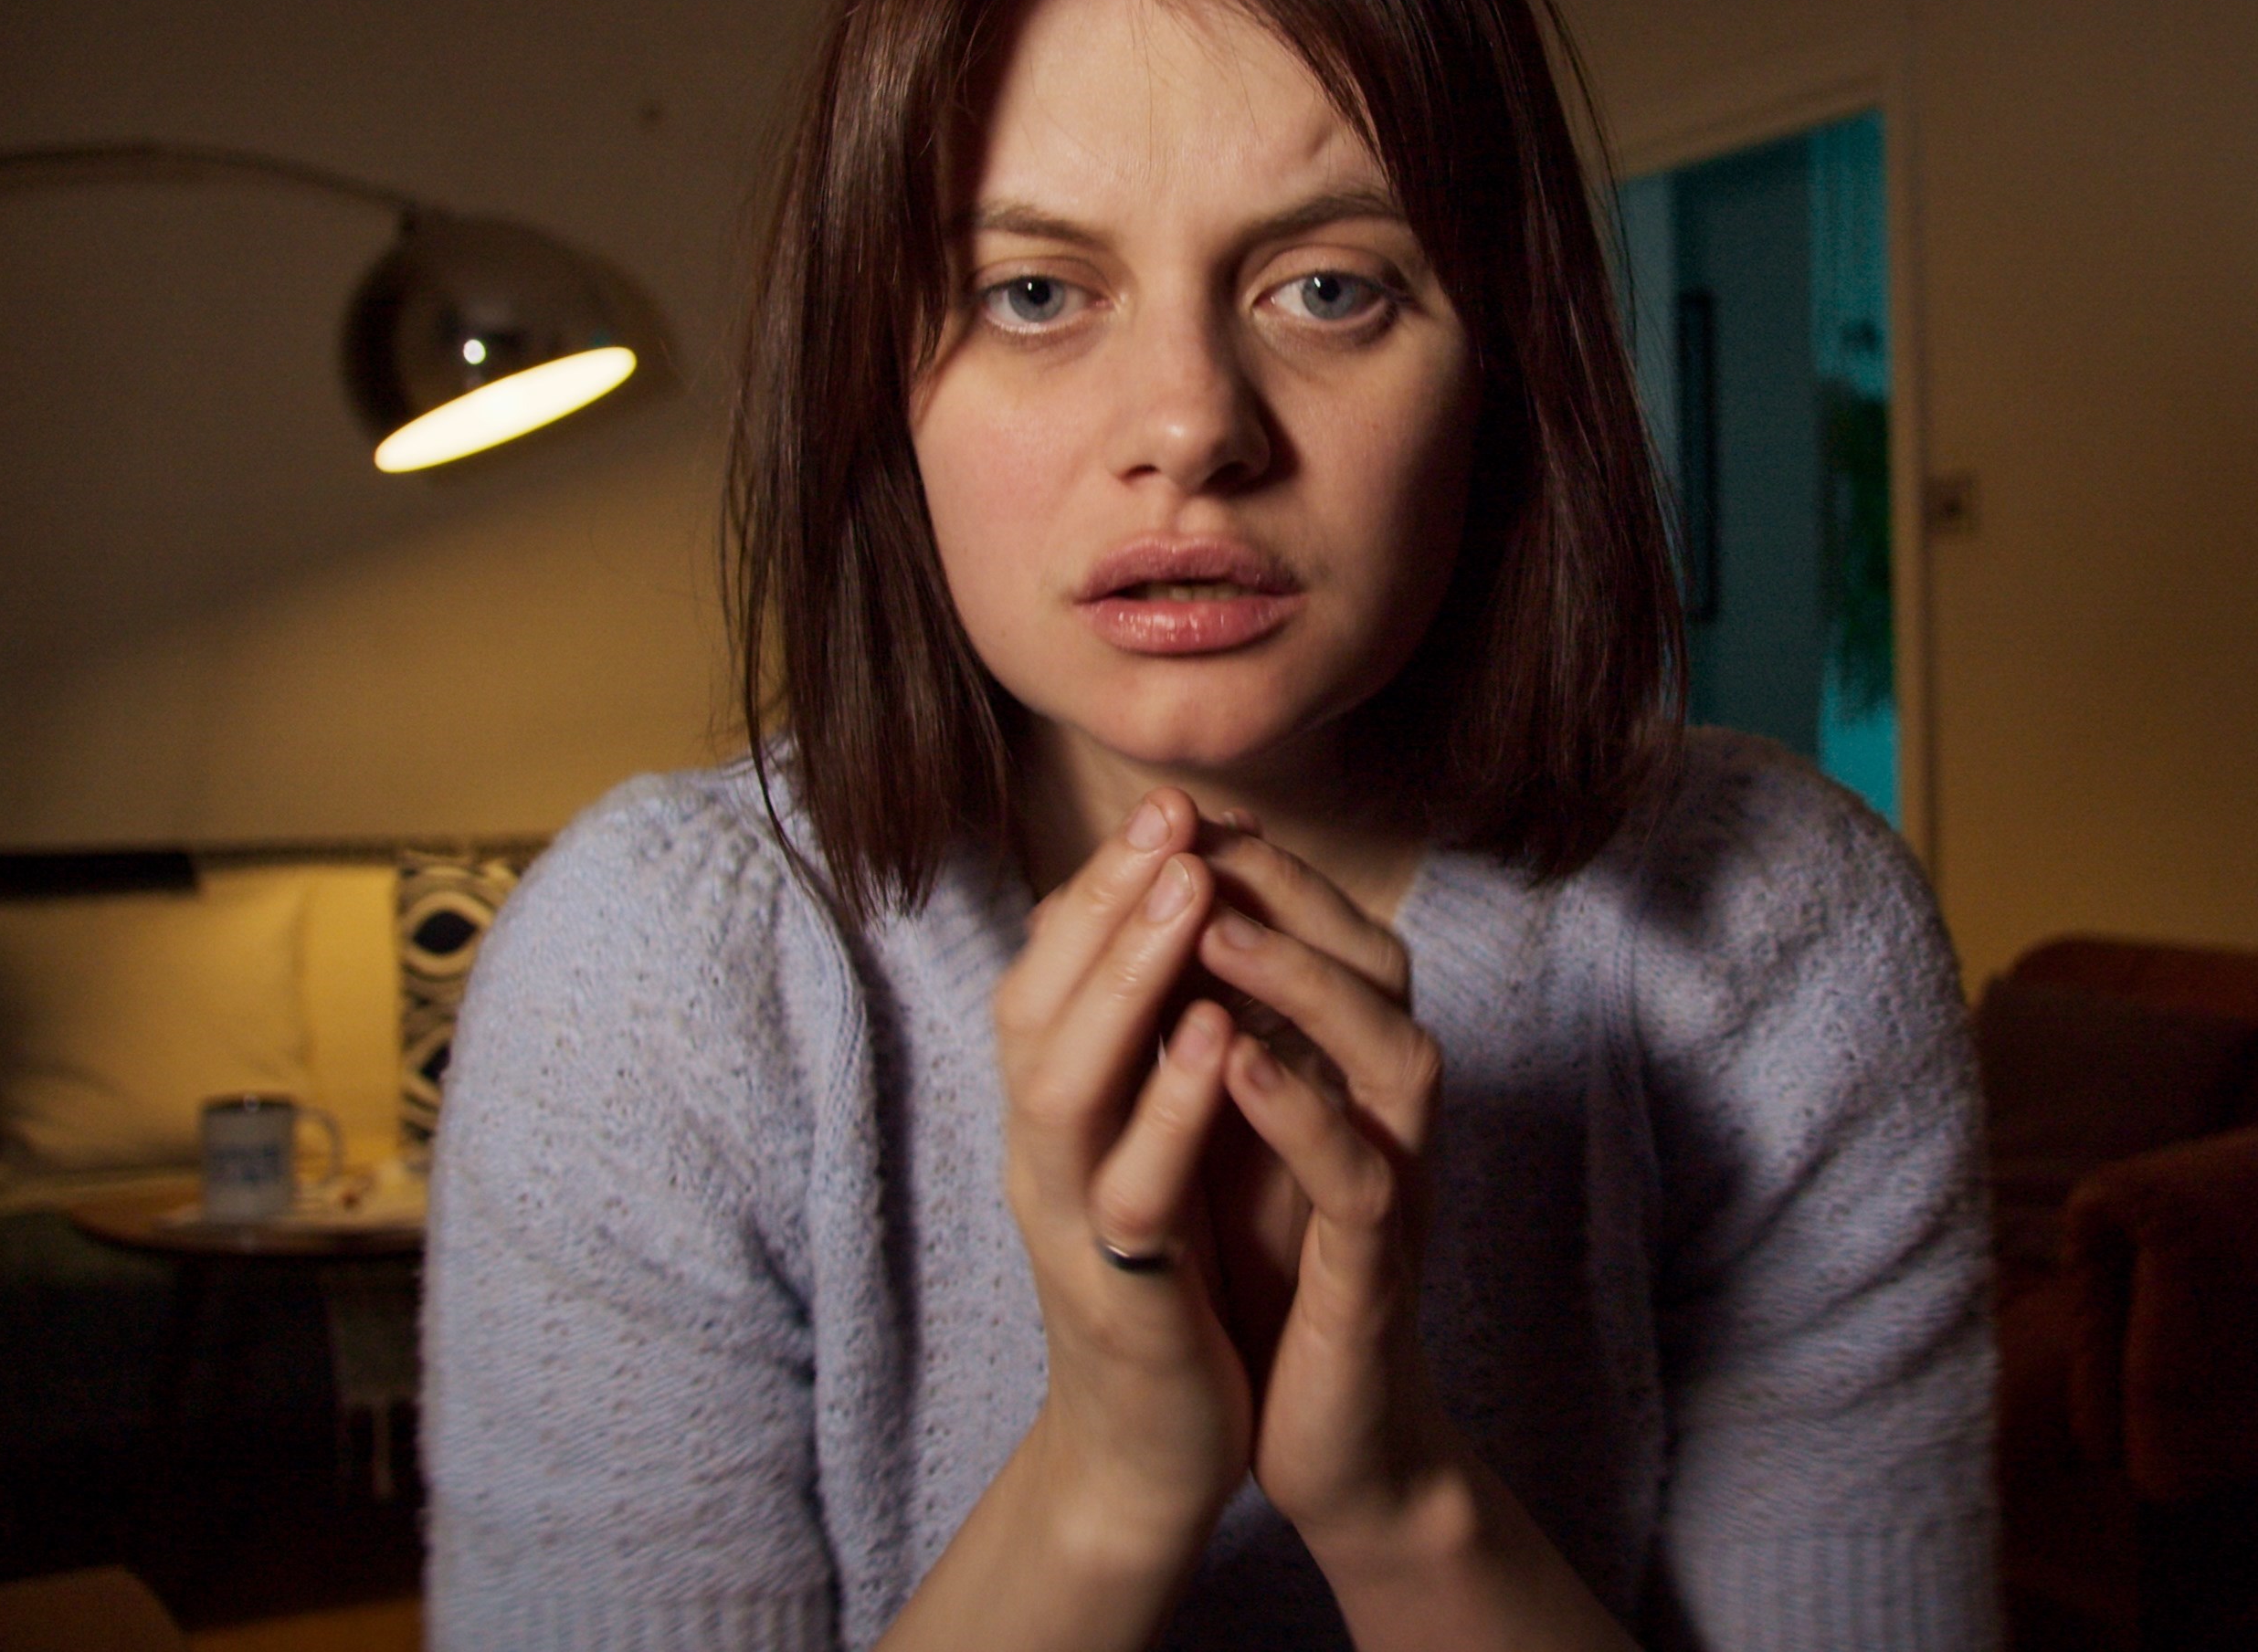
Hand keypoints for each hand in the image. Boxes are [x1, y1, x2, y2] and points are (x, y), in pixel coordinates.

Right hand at [993, 788, 1254, 1555]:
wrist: (1145, 1449)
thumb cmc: (1162, 1276)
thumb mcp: (1142, 1141)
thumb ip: (1146, 1048)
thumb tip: (1180, 917)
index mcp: (1046, 1112)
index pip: (1045, 973)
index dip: (1099, 887)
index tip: (1167, 808)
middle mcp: (1035, 1151)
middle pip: (1036, 1004)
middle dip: (1105, 903)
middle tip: (1168, 820)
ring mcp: (1064, 1220)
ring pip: (1063, 1082)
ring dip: (1126, 982)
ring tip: (1188, 897)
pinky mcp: (1121, 1290)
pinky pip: (1131, 1189)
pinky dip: (1171, 1109)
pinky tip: (1222, 1044)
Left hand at [1191, 828, 1463, 1556]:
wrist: (1324, 1437)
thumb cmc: (1271, 1274)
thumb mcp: (1229, 1135)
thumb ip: (1213, 1036)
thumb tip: (1138, 922)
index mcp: (1350, 1073)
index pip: (1326, 933)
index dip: (1256, 866)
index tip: (1175, 814)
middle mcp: (1388, 1112)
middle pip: (1378, 965)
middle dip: (1287, 893)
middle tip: (1198, 838)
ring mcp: (1396, 1184)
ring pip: (1390, 1053)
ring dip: (1303, 986)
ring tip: (1218, 930)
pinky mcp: (1374, 1269)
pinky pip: (1360, 1176)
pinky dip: (1302, 1114)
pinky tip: (1235, 1066)